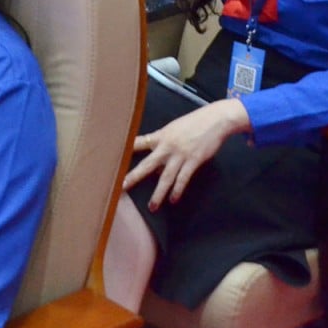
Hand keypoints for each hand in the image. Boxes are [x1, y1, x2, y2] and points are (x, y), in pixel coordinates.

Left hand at [125, 98, 249, 206]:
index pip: (138, 142)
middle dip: (134, 177)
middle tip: (122, 188)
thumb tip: (157, 166)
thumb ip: (163, 145)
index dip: (125, 150)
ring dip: (158, 194)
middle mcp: (167, 146)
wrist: (216, 119)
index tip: (111, 157)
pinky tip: (173, 199)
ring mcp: (180, 154)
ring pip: (166, 178)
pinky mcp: (193, 161)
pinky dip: (178, 190)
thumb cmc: (194, 122)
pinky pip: (183, 179)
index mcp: (161, 135)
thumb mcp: (174, 129)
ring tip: (152, 207)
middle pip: (147, 164)